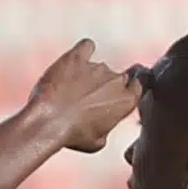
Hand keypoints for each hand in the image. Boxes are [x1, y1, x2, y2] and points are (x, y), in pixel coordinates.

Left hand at [26, 40, 144, 153]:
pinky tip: (76, 60)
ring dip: (90, 76)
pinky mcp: (76, 57)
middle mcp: (115, 81)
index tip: (122, 94)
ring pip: (100, 67)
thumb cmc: (73, 135)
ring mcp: (96, 67)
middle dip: (109, 87)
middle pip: (121, 77)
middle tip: (93, 99)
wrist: (48, 122)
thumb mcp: (98, 142)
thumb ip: (107, 126)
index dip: (131, 88)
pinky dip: (84, 51)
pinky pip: (87, 46)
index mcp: (126, 101)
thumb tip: (101, 122)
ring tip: (72, 92)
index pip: (139, 85)